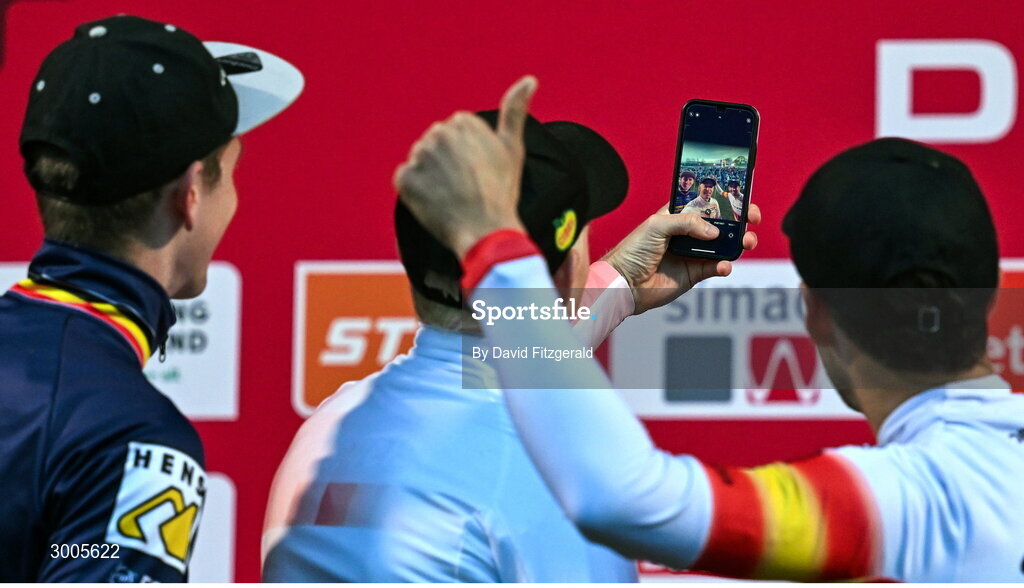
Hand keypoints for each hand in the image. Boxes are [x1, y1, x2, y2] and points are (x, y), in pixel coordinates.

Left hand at [393, 76, 537, 257]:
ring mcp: (420, 155)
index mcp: (462, 122)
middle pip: (435, 148)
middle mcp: (438, 132)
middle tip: (466, 188)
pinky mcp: (405, 179)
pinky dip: (417, 193)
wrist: (486, 231)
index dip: (466, 158)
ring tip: (452, 197)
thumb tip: (529, 79)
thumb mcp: (512, 148)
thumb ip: (515, 110)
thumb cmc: (502, 191)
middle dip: (446, 166)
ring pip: (421, 164)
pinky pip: (406, 182)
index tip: (478, 174)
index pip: (453, 135)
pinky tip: (436, 203)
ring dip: (431, 179)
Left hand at [602, 203, 760, 314]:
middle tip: (752, 219)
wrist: (624, 284)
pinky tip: (724, 265)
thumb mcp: (657, 226)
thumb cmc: (633, 250)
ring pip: (724, 245)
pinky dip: (725, 265)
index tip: (742, 195)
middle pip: (721, 223)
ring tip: (746, 242)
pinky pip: (717, 267)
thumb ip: (687, 222)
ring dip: (739, 242)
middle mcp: (688, 233)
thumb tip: (715, 232)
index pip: (705, 202)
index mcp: (677, 215)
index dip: (724, 198)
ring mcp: (693, 253)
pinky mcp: (695, 273)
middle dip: (740, 219)